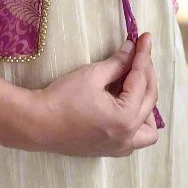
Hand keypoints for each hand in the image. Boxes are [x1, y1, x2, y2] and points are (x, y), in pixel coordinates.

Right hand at [27, 33, 158, 157]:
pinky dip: (137, 123)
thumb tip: (132, 48)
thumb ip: (118, 63)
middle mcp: (127, 136)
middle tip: (140, 54)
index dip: (143, 56)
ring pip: (148, 130)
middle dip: (147, 73)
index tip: (145, 37)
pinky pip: (134, 140)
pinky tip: (126, 106)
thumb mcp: (92, 75)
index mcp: (125, 118)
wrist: (38, 124)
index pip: (141, 81)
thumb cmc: (63, 98)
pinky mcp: (109, 150)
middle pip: (149, 100)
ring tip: (137, 85)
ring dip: (148, 106)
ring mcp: (119, 147)